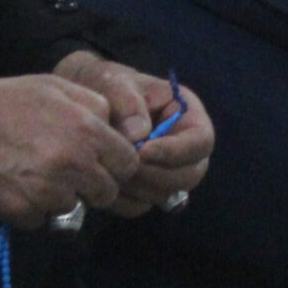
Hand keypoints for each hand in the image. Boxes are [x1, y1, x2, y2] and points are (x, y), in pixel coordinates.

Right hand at [0, 72, 141, 230]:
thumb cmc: (9, 100)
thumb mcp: (60, 88)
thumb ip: (97, 107)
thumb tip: (119, 130)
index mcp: (88, 131)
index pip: (129, 165)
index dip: (117, 165)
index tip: (103, 163)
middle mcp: (73, 164)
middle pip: (107, 193)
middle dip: (94, 186)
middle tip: (70, 173)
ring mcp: (47, 190)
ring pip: (75, 209)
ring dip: (61, 198)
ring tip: (37, 175)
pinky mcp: (21, 210)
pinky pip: (41, 221)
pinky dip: (31, 210)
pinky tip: (17, 187)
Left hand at [52, 55, 215, 215]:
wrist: (86, 99)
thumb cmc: (108, 85)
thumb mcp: (116, 83)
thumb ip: (128, 104)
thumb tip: (139, 135)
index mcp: (188, 115)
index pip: (201, 141)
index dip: (176, 152)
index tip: (142, 152)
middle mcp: (185, 146)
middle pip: (190, 175)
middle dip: (156, 175)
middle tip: (124, 167)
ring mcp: (167, 170)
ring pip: (168, 194)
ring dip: (139, 188)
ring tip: (110, 171)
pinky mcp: (146, 186)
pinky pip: (145, 204)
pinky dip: (126, 199)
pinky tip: (106, 182)